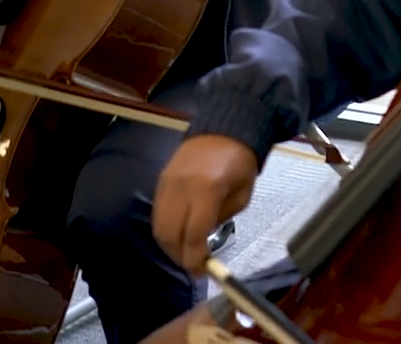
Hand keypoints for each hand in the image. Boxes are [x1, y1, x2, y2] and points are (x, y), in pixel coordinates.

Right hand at [154, 133, 258, 272]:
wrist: (223, 130)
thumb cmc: (240, 162)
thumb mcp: (243, 194)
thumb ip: (223, 218)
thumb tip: (203, 240)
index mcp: (207, 189)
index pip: (193, 233)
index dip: (194, 257)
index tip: (201, 271)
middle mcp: (182, 187)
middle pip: (170, 234)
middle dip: (179, 256)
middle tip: (191, 267)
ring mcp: (167, 183)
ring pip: (159, 226)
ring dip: (169, 246)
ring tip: (184, 254)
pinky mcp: (160, 181)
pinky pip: (157, 214)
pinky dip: (165, 230)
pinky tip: (177, 236)